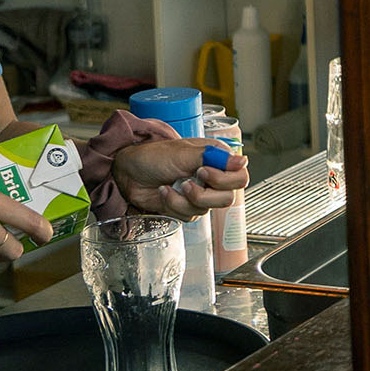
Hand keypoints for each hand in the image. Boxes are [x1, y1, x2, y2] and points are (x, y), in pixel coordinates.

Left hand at [107, 137, 247, 221]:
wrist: (127, 172)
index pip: (240, 177)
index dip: (225, 180)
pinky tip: (163, 193)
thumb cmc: (153, 156)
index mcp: (216, 160)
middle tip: (186, 183)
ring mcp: (199, 194)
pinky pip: (189, 217)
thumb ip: (213, 157)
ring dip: (182, 201)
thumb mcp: (183, 153)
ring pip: (206, 210)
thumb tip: (242, 161)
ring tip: (168, 187)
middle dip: (203, 195)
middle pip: (227, 198)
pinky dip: (173, 206)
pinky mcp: (185, 207)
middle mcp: (211, 178)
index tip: (204, 172)